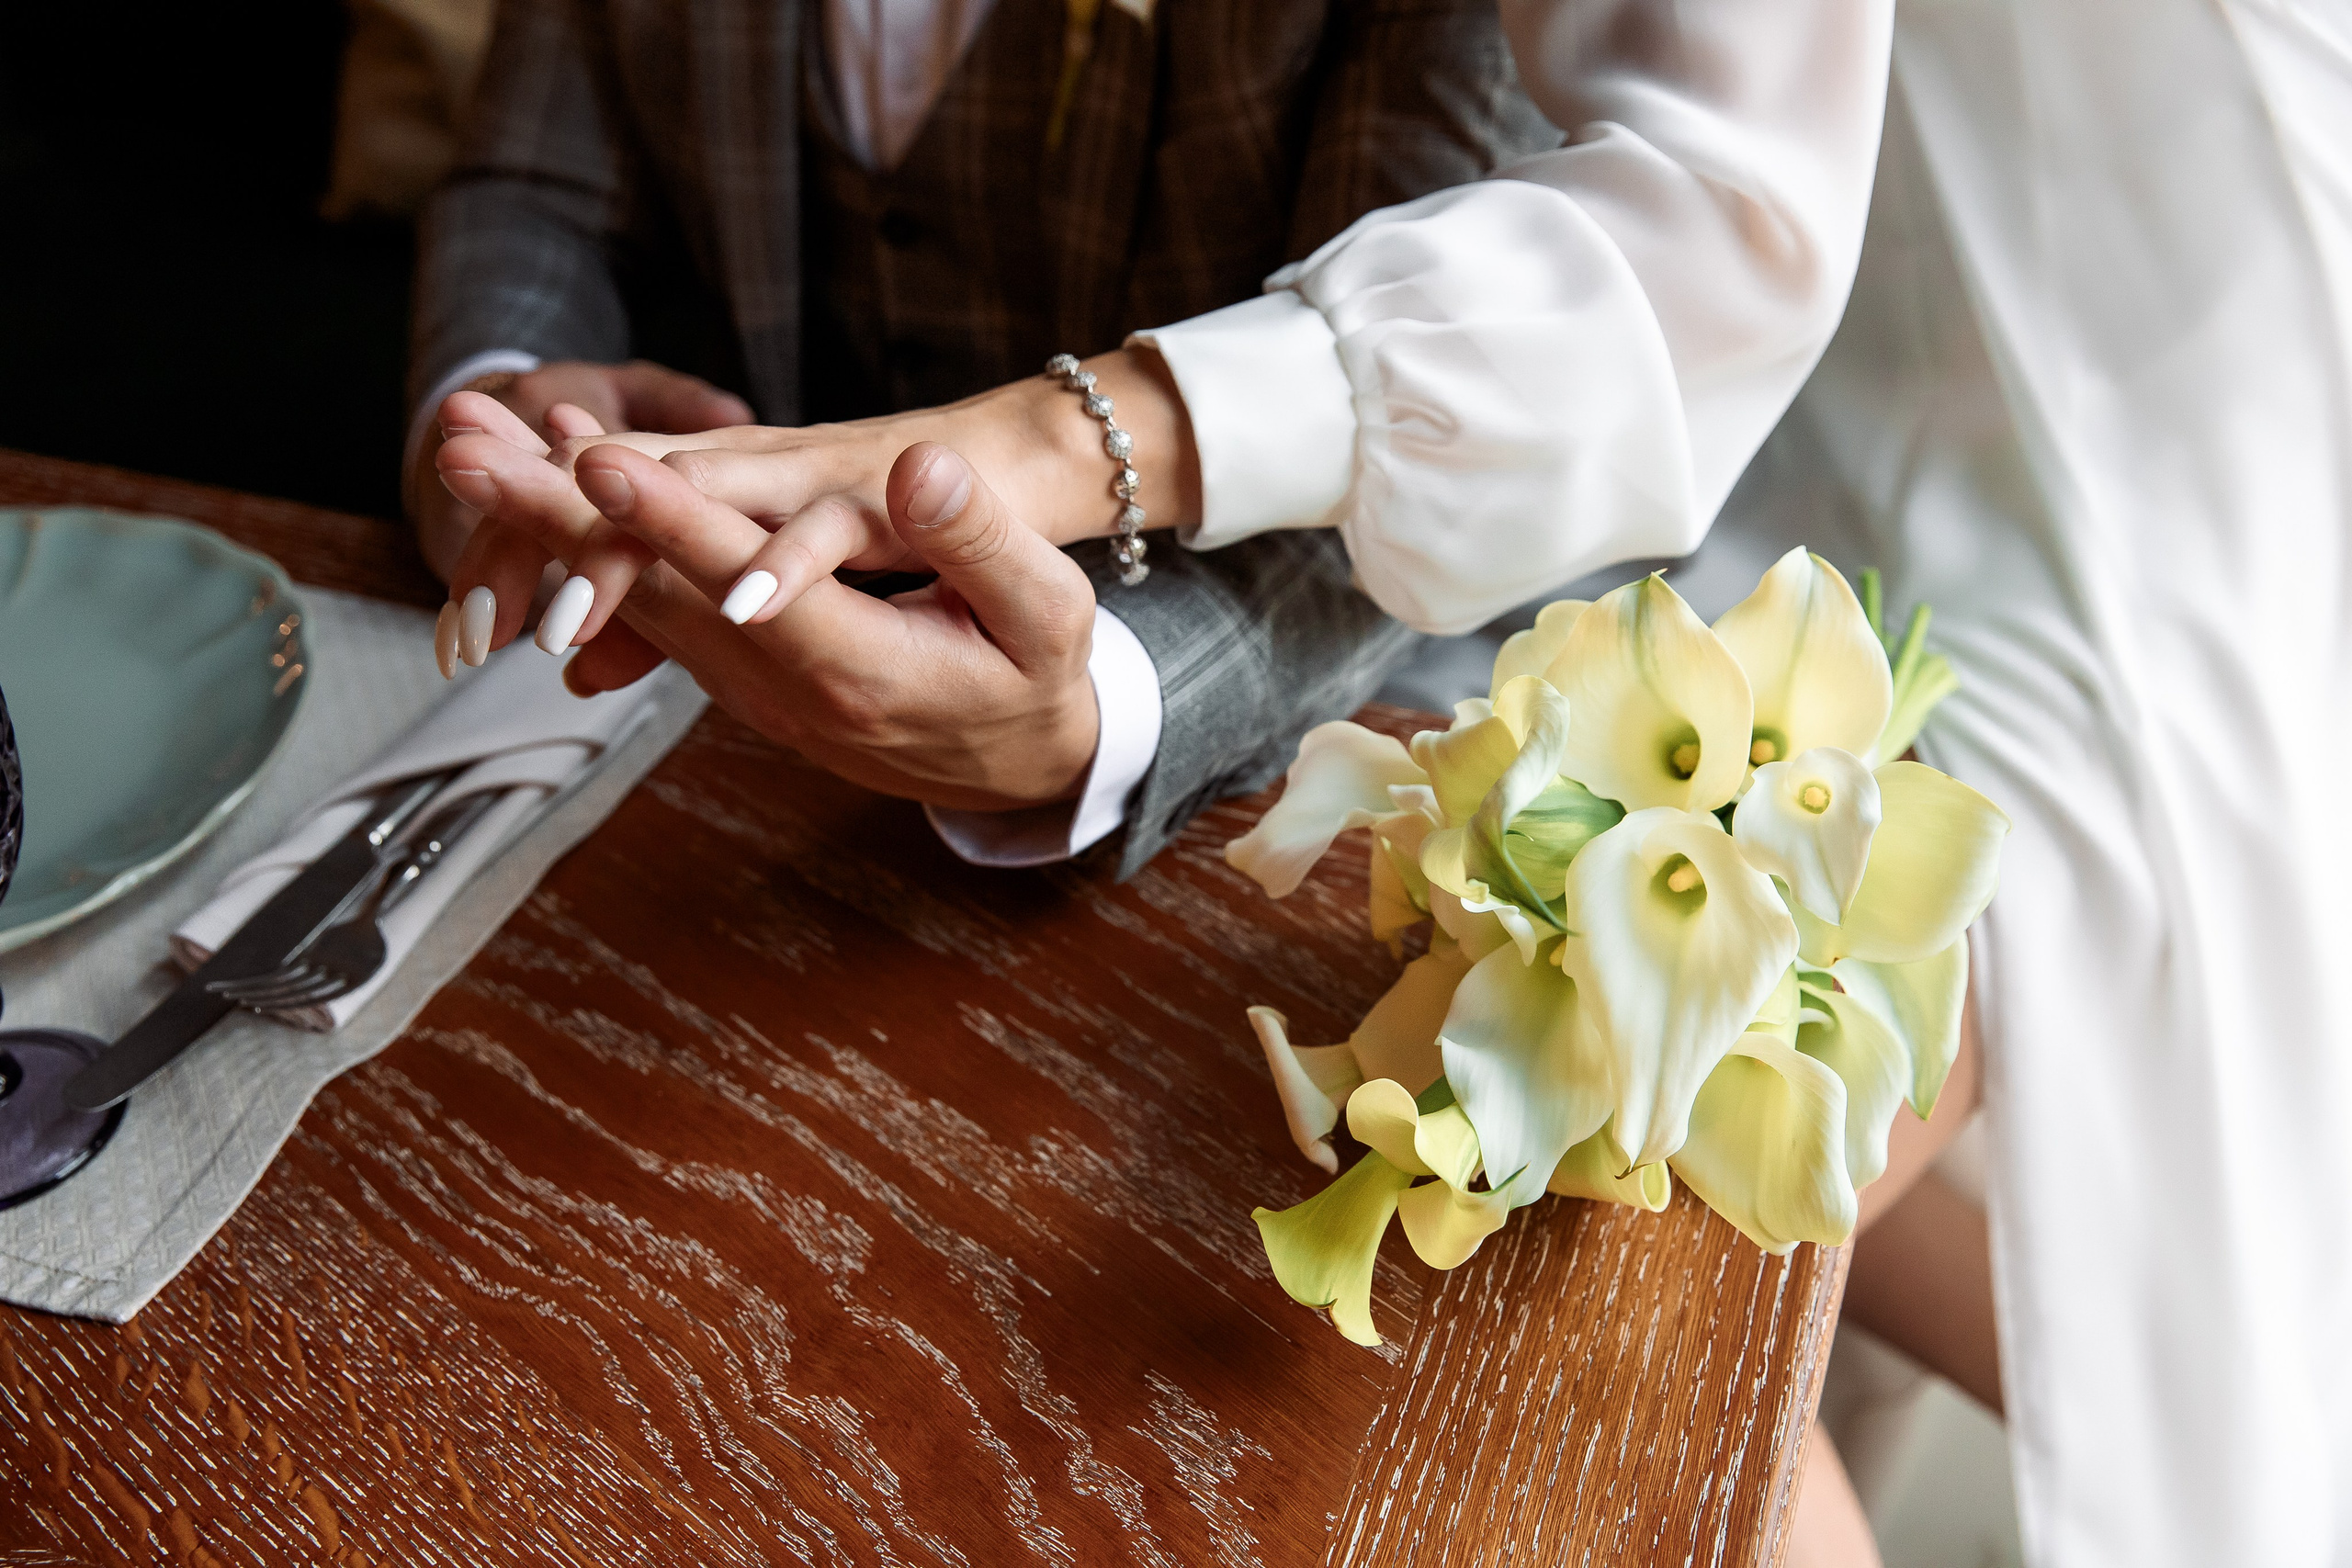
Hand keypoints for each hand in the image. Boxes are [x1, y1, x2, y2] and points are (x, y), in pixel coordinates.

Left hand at [430, 347, 1196, 666]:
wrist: (1020, 764)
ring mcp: (752, 688)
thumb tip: (921, 465)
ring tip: (467, 451)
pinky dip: (590, 547)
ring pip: (635, 601)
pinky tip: (549, 487)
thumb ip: (980, 543)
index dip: (670, 524)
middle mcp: (781, 685)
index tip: (597, 464)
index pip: (741, 586)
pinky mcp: (744, 677)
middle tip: (459, 450)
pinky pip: (653, 609)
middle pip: (652, 592)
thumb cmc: (1040, 677)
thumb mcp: (1044, 611)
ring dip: (544, 530)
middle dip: (551, 519)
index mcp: (857, 665)